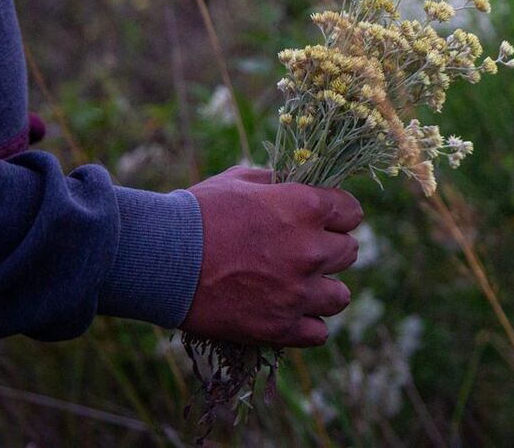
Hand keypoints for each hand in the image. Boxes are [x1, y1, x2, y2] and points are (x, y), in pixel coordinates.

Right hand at [181, 166, 361, 346]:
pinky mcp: (280, 327)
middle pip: (350, 252)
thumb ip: (277, 183)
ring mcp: (298, 292)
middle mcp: (310, 250)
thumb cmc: (197, 212)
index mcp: (305, 207)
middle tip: (305, 251)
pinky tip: (288, 313)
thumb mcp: (240, 180)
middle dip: (331, 249)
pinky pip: (319, 333)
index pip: (352, 211)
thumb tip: (295, 184)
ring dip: (324, 290)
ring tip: (300, 286)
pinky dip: (306, 325)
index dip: (338, 214)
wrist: (160, 259)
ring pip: (341, 296)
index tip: (325, 219)